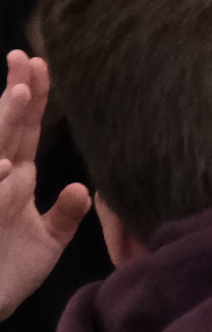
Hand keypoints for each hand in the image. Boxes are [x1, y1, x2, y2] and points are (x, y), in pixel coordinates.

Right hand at [0, 53, 88, 320]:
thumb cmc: (10, 272)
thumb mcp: (48, 241)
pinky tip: (6, 167)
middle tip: (24, 59)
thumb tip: (84, 190)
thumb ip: (65, 213)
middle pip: (7, 130)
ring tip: (18, 95)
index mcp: (15, 180)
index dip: (33, 98)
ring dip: (4, 125)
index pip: (25, 130)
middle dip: (15, 95)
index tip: (41, 63)